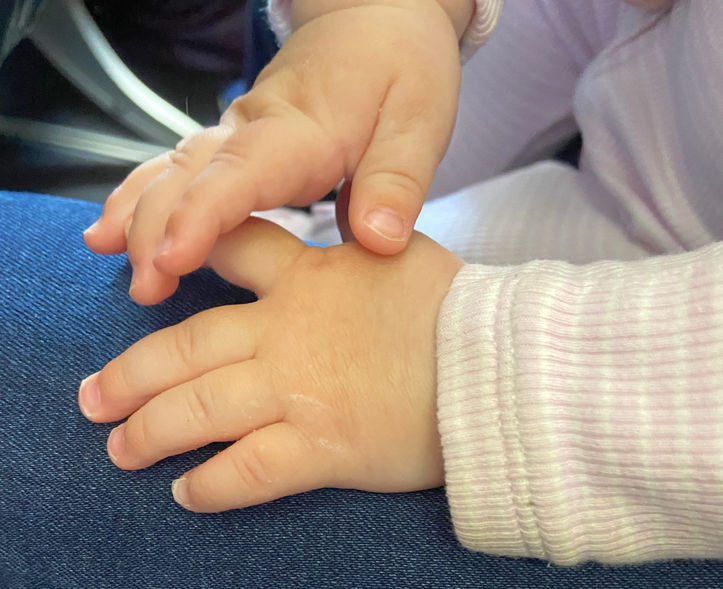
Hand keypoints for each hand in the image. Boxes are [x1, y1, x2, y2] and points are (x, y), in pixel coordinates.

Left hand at [78, 218, 462, 511]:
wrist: (497, 364)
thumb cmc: (455, 307)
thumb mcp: (399, 253)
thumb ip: (356, 247)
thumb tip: (351, 236)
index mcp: (306, 278)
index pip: (227, 254)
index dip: (179, 258)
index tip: (146, 280)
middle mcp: (286, 333)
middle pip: (184, 349)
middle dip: (131, 375)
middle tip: (95, 396)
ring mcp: (298, 390)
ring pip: (198, 412)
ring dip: (150, 433)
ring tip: (121, 447)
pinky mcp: (321, 447)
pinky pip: (247, 472)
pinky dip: (210, 486)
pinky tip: (188, 493)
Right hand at [83, 0, 463, 304]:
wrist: (378, 20)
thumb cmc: (400, 68)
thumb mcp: (419, 122)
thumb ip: (396, 182)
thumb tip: (378, 242)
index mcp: (301, 131)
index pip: (237, 175)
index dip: (199, 218)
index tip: (171, 260)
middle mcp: (255, 129)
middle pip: (189, 175)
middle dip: (155, 229)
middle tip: (143, 288)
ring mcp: (238, 132)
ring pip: (173, 167)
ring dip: (136, 210)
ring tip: (106, 250)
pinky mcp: (235, 139)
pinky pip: (179, 164)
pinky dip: (142, 192)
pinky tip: (117, 221)